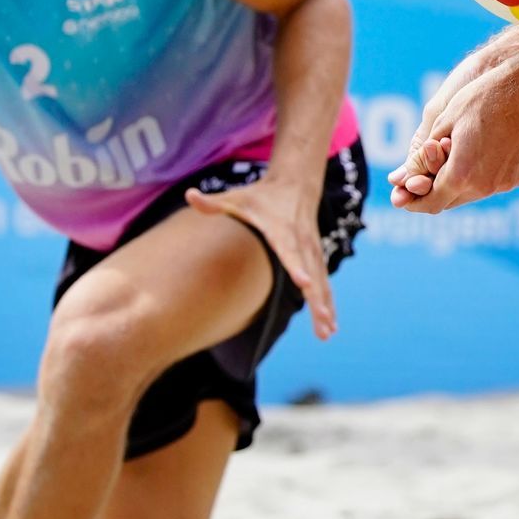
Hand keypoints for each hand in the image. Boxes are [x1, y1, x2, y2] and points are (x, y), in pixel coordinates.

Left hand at [186, 173, 337, 339]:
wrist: (295, 185)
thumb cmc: (260, 196)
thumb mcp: (237, 197)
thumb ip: (214, 202)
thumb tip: (189, 195)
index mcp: (282, 231)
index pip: (290, 251)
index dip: (297, 266)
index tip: (304, 282)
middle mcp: (302, 243)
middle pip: (312, 273)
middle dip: (317, 298)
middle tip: (322, 320)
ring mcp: (312, 252)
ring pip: (321, 283)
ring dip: (325, 308)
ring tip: (327, 333)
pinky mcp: (316, 258)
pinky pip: (324, 284)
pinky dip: (328, 304)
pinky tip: (330, 326)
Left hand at [389, 43, 518, 212]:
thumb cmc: (482, 97)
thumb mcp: (442, 122)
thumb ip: (421, 158)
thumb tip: (400, 180)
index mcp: (461, 174)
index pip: (432, 202)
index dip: (415, 203)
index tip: (403, 198)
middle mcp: (485, 185)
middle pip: (451, 201)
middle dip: (436, 191)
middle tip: (422, 177)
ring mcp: (505, 183)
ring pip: (473, 194)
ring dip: (459, 183)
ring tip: (453, 157)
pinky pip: (493, 184)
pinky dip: (481, 176)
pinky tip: (480, 152)